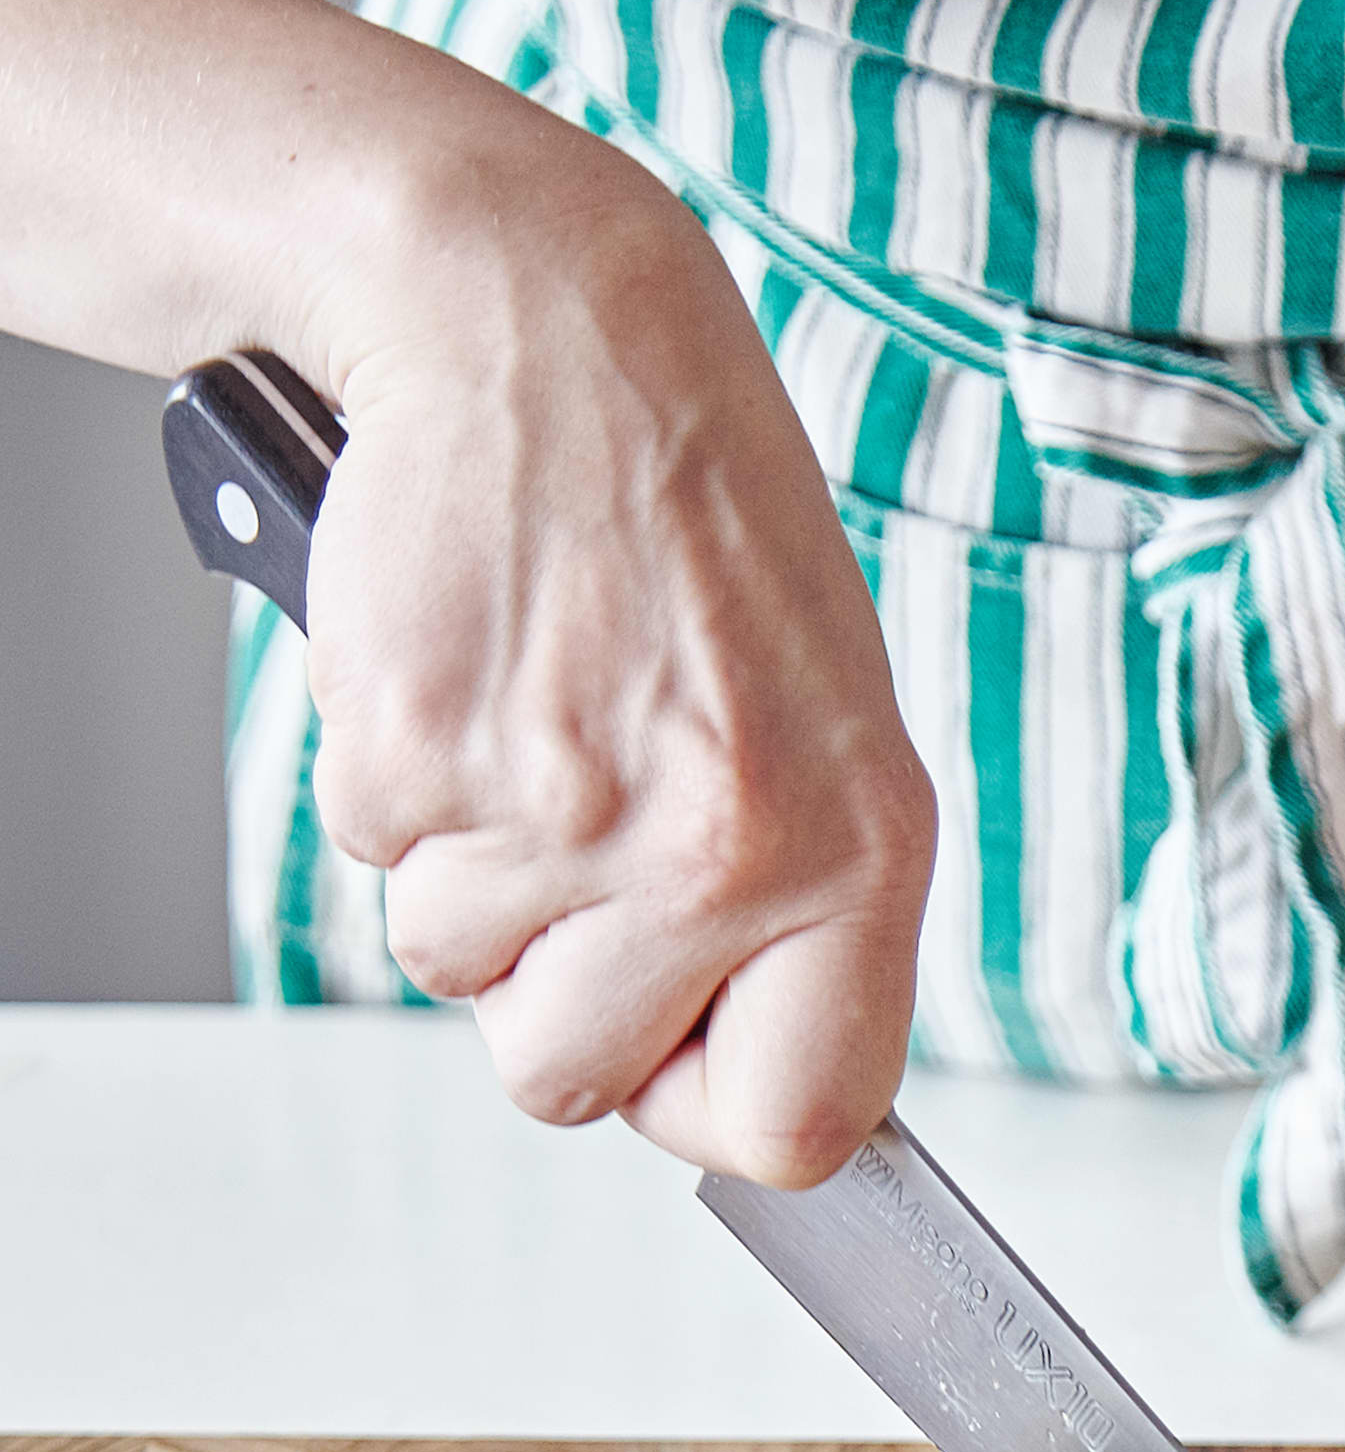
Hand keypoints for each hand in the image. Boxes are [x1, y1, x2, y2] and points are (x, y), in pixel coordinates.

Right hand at [305, 134, 932, 1182]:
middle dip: (553, 988)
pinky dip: (404, 785)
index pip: (801, 1125)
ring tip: (540, 722)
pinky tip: (473, 675)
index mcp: (861, 850)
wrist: (552, 326)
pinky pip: (376, 859)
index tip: (684, 1051)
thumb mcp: (829, 724)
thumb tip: (757, 1089)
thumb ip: (807, 917)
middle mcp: (725, 846)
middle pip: (572, 1078)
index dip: (717, 1108)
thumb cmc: (698, 521)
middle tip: (587, 846)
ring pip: (454, 972)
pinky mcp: (421, 752)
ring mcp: (563, 807)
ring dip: (474, 872)